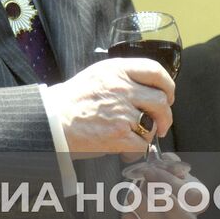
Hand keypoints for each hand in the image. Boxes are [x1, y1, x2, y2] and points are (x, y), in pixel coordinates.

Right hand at [45, 56, 174, 153]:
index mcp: (117, 70)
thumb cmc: (73, 99)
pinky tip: (126, 146)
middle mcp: (121, 88)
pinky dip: (138, 148)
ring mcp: (121, 112)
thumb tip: (149, 88)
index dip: (167, 85)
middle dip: (165, 115)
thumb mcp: (98, 74)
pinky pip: (143, 144)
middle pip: (161, 100)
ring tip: (139, 134)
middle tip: (160, 123)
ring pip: (154, 123)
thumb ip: (123, 76)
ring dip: (151, 132)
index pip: (156, 71)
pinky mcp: (118, 135)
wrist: (52, 120)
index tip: (167, 95)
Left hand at [119, 153, 196, 218]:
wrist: (150, 193)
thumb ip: (168, 163)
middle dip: (170, 206)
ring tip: (132, 194)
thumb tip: (163, 161)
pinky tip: (126, 215)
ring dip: (145, 210)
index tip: (162, 172)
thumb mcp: (167, 167)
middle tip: (155, 191)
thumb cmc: (163, 179)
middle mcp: (185, 218)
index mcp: (194, 199)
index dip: (181, 187)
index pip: (197, 199)